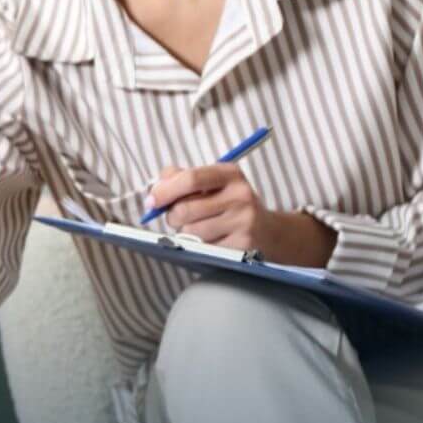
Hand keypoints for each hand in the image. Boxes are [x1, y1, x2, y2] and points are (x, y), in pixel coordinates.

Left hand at [149, 164, 336, 266]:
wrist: (270, 232)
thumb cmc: (229, 204)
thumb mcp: (212, 183)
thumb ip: (180, 178)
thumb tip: (155, 188)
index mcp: (230, 174)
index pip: (191, 179)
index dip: (165, 191)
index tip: (151, 201)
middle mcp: (240, 195)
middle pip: (186, 209)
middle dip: (172, 216)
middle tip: (176, 218)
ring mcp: (244, 222)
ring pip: (192, 232)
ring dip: (186, 233)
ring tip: (199, 228)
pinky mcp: (244, 246)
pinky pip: (205, 248)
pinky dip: (201, 246)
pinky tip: (213, 239)